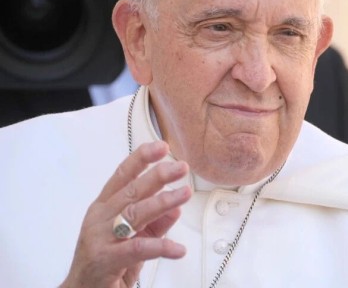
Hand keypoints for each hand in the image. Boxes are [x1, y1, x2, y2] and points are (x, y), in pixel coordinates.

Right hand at [60, 141, 191, 287]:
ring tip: (184, 194)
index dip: (141, 159)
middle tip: (181, 167)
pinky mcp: (105, 260)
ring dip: (163, 201)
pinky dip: (161, 247)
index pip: (122, 176)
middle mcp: (100, 217)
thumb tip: (176, 208)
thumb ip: (155, 224)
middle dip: (158, 176)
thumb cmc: (106, 263)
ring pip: (135, 213)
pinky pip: (137, 248)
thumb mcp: (135, 239)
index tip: (162, 147)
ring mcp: (100, 238)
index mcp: (105, 207)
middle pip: (131, 190)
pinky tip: (178, 249)